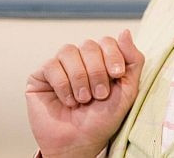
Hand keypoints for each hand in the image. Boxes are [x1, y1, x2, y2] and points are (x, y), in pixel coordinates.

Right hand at [25, 29, 143, 157]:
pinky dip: (63, 85)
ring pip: (69, 51)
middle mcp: (81, 59)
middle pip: (89, 45)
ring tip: (83, 99)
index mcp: (101, 59)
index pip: (107, 40)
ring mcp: (60, 66)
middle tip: (99, 95)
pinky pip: (51, 65)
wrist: (80, 143)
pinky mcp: (40, 76)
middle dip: (97, 72)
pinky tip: (68, 100)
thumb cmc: (103, 119)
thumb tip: (125, 31)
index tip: (117, 75)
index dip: (113, 55)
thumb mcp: (127, 89)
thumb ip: (132, 59)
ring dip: (80, 78)